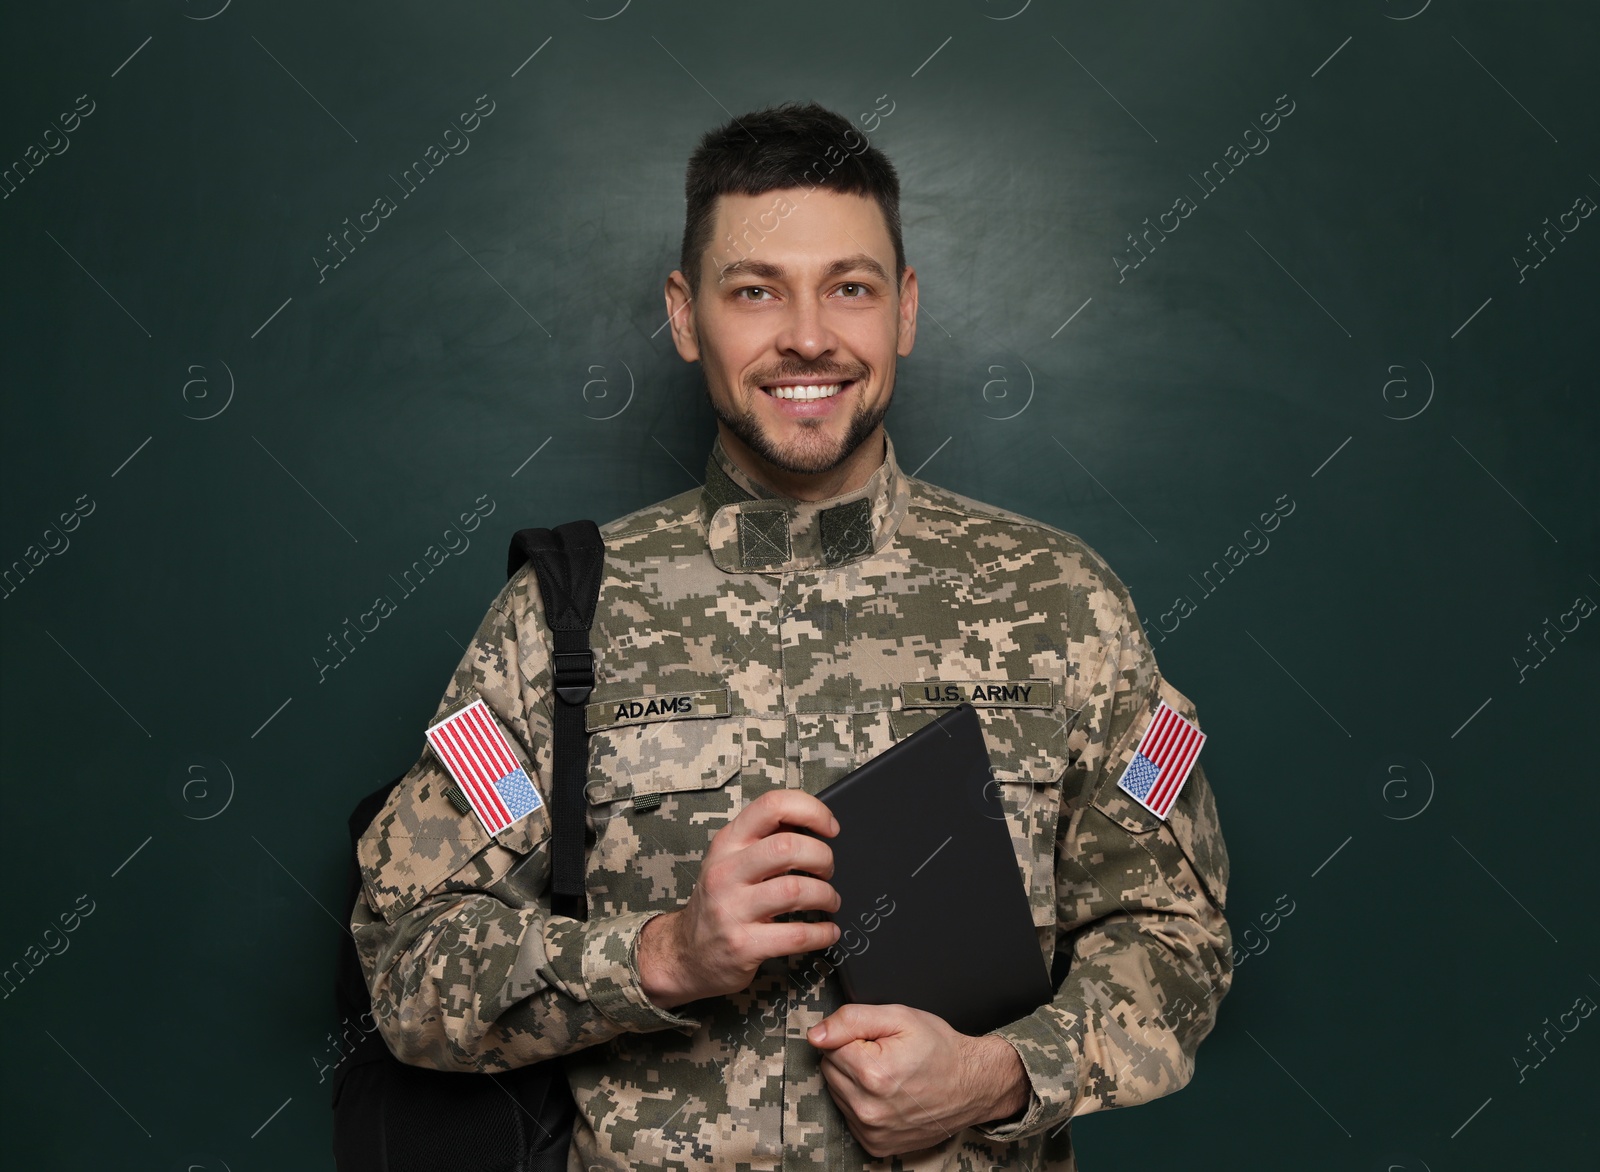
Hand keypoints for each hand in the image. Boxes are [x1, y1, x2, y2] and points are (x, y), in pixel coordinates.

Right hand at [638, 789, 841, 1006]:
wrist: (686, 953)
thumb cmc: (719, 901)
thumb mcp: (731, 860)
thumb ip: (765, 839)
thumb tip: (812, 823)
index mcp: (728, 843)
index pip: (771, 806)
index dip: (811, 811)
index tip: (830, 827)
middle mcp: (726, 872)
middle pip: (788, 847)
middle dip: (822, 857)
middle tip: (828, 870)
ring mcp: (732, 909)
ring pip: (795, 890)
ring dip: (826, 895)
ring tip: (829, 901)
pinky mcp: (743, 945)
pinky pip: (796, 935)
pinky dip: (822, 933)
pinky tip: (827, 931)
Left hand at [806, 1003, 1028, 1157]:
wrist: (972, 1085)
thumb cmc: (939, 1049)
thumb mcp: (899, 1017)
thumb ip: (852, 1019)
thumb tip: (816, 1035)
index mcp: (872, 1073)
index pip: (829, 1045)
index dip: (853, 1037)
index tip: (877, 1040)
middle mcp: (869, 1108)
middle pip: (829, 1070)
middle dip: (850, 1057)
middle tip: (883, 1054)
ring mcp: (872, 1131)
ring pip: (837, 1093)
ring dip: (854, 1081)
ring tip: (887, 1075)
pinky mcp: (876, 1145)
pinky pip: (849, 1116)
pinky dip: (862, 1103)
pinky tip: (886, 1095)